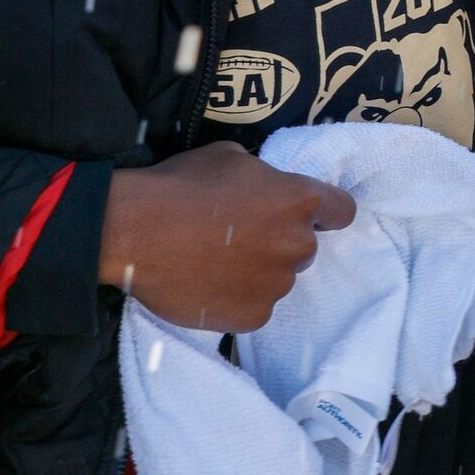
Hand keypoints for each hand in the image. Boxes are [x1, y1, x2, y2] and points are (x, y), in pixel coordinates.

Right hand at [98, 141, 357, 333]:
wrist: (132, 232)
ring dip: (258, 271)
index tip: (302, 216)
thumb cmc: (179, 186)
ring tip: (215, 261)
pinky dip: (238, 298)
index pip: (342, 211)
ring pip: (279, 278)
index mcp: (300, 200)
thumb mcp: (231, 158)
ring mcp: (276, 285)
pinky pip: (256, 306)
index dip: (324, 213)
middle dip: (280, 241)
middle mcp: (297, 245)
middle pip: (304, 246)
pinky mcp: (253, 316)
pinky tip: (208, 284)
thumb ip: (264, 177)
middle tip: (239, 237)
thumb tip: (267, 188)